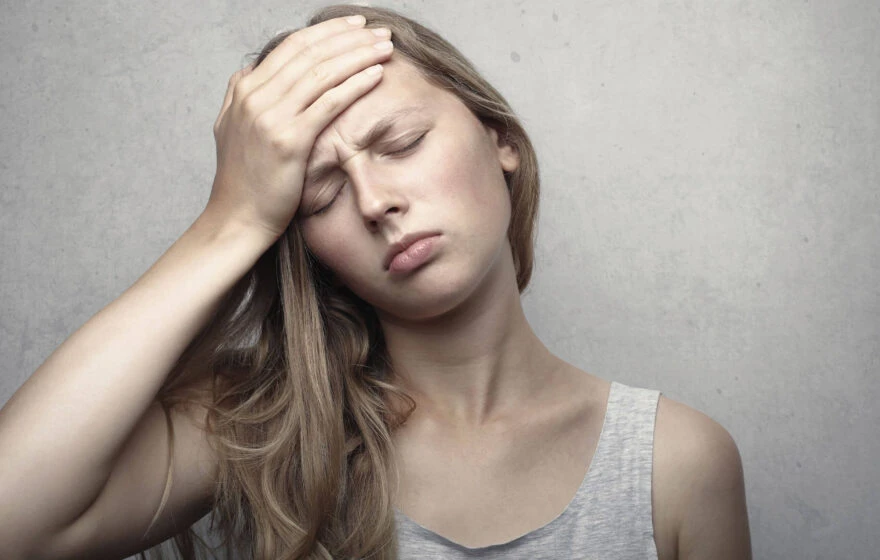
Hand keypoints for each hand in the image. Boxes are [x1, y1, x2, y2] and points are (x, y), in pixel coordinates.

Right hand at [205, 15, 392, 241]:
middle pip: (311, 53)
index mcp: (245, 89)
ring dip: (358, 55)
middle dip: (349, 38)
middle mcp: (256, 96)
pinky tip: (376, 74)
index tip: (355, 25)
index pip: (293, 46)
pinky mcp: (289, 140)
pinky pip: (329, 103)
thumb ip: (239, 95)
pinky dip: (355, 84)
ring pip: (322, 72)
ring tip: (385, 47)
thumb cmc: (243, 179)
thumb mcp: (231, 129)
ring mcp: (271, 117)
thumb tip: (249, 71)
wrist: (238, 218)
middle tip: (379, 31)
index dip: (328, 31)